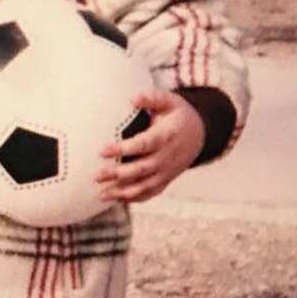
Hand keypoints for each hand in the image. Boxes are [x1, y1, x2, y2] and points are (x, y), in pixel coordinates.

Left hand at [96, 88, 204, 204]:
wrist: (200, 134)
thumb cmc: (178, 115)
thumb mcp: (170, 101)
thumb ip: (153, 98)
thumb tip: (133, 98)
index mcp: (166, 137)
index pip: (143, 145)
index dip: (123, 149)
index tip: (102, 151)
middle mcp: (167, 158)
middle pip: (140, 169)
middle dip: (118, 174)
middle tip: (96, 175)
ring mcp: (167, 172)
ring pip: (144, 186)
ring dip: (122, 192)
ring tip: (101, 194)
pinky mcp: (165, 180)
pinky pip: (150, 193)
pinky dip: (133, 198)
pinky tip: (115, 199)